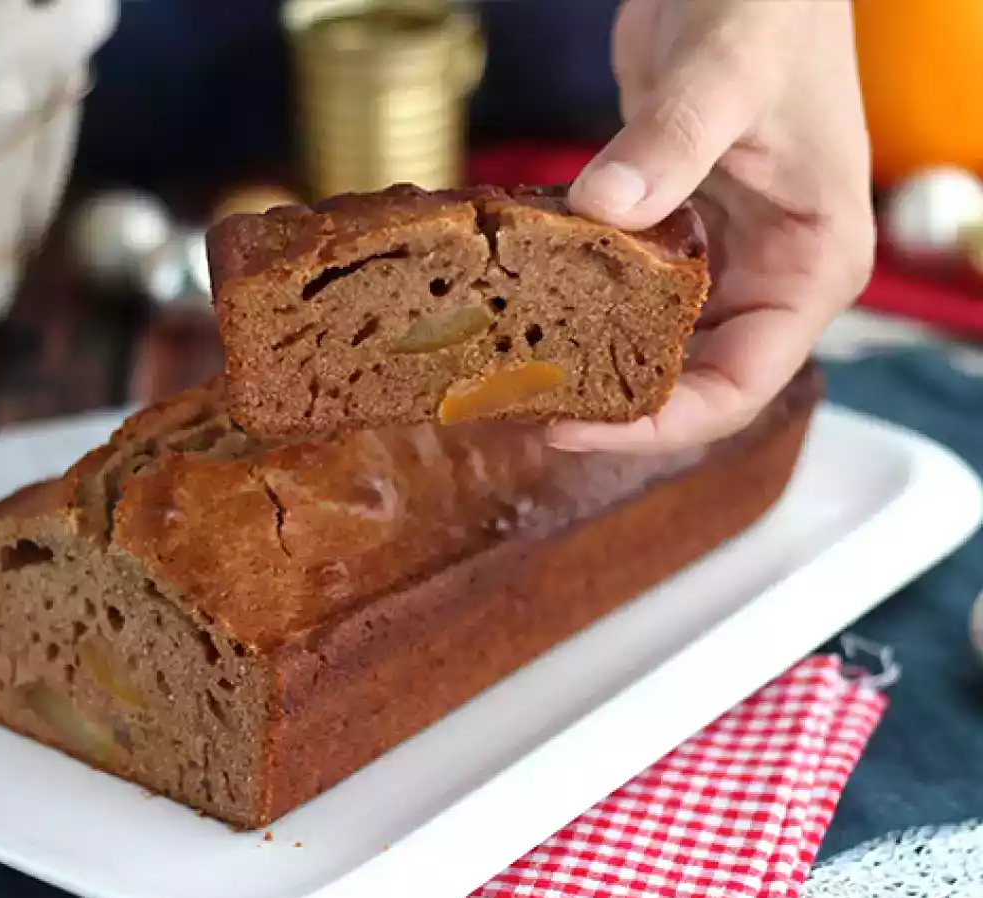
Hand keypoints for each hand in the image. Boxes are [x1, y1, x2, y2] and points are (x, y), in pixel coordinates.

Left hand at [548, 0, 874, 453]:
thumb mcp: (726, 76)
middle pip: (691, 379)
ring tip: (517, 372)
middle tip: (524, 403)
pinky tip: (530, 309)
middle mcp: (770, 275)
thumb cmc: (772, 9)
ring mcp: (724, 254)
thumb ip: (669, 145)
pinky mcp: (677, 227)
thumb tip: (605, 210)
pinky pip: (629, 289)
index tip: (576, 426)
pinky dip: (583, 302)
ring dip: (592, 360)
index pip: (739, 386)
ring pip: (657, 341)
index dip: (658, 423)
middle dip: (613, 403)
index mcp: (811, 267)